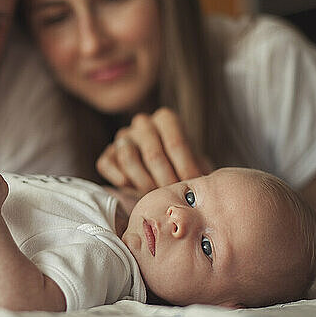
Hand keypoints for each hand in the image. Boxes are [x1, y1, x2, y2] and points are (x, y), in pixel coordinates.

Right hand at [96, 108, 212, 193]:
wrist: (160, 174)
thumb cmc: (182, 169)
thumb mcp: (196, 163)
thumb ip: (201, 169)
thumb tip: (208, 183)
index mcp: (166, 119)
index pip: (175, 143)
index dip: (185, 168)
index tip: (191, 186)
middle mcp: (142, 123)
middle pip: (153, 153)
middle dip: (165, 181)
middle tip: (173, 198)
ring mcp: (123, 137)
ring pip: (128, 157)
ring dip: (144, 183)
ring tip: (155, 196)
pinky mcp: (107, 154)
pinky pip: (107, 164)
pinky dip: (120, 179)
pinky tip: (132, 190)